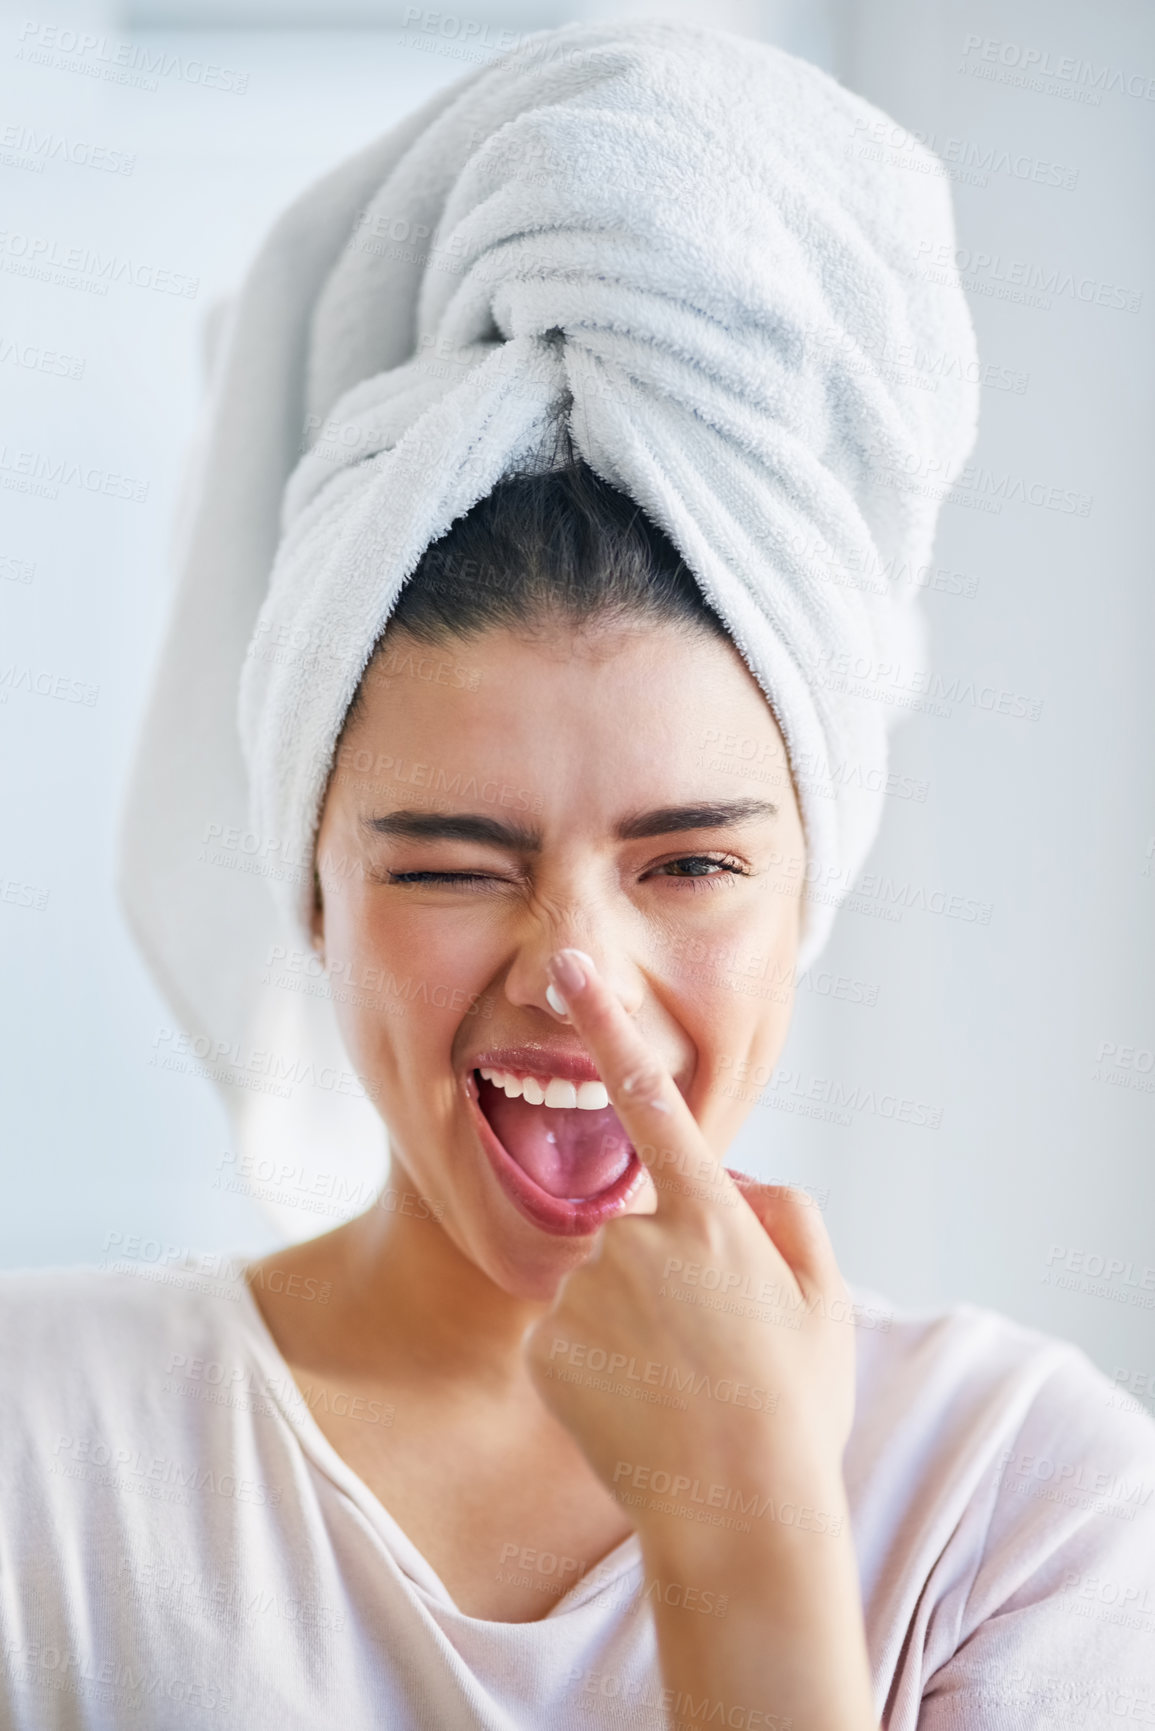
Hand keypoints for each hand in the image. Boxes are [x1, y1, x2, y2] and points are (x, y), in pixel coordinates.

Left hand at [524, 946, 857, 1547]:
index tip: (572, 969)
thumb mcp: (825, 1302)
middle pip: (637, 1226)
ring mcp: (588, 1295)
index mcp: (711, 1220)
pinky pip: (570, 1333)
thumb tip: (744, 1184)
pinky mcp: (547, 1345)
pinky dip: (595, 1361)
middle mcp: (639, 1242)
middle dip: (660, 1270)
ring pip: (603, 1283)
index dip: (609, 1027)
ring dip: (629, 1320)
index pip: (651, 1103)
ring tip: (676, 1384)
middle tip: (706, 1346)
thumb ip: (789, 1217)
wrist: (737, 1519)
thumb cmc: (792, 1409)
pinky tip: (636, 1403)